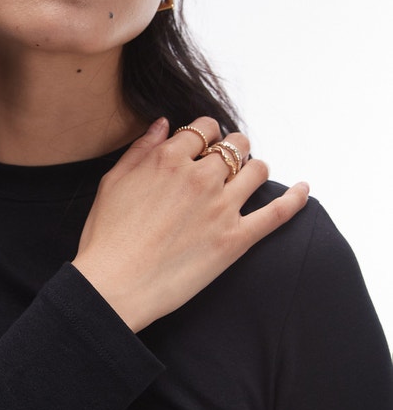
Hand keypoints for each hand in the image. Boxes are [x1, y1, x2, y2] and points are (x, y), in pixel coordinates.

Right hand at [72, 117, 308, 331]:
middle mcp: (200, 177)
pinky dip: (295, 199)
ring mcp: (221, 208)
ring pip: (257, 170)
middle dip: (233, 149)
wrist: (114, 285)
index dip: (206, 134)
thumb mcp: (113, 183)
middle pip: (235, 145)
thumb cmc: (106, 238)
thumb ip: (141, 149)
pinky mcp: (235, 239)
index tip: (204, 144)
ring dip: (255, 168)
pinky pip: (277, 213)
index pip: (204, 129)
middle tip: (228, 162)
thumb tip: (163, 124)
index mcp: (168, 160)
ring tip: (249, 177)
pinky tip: (304, 189)